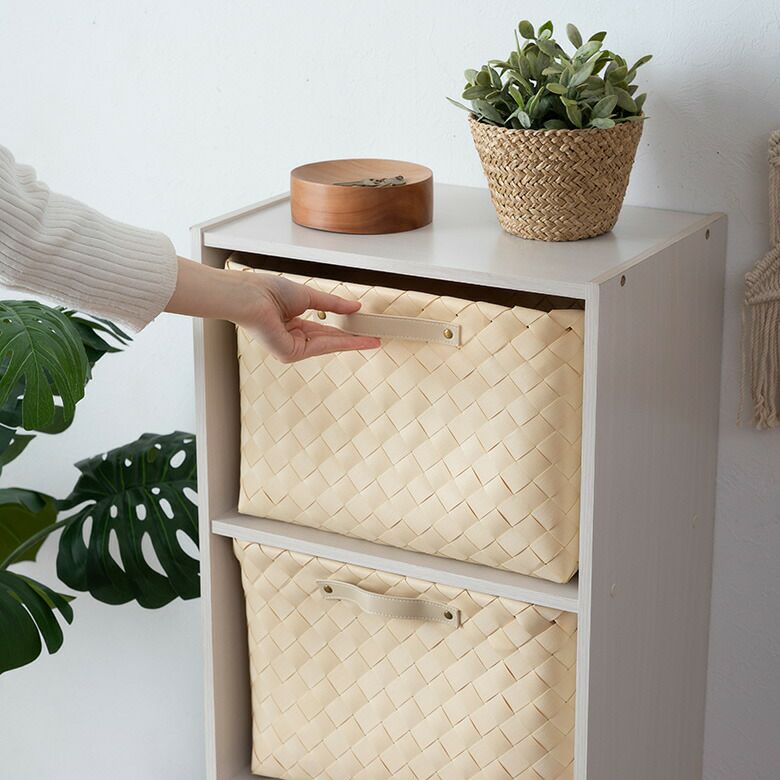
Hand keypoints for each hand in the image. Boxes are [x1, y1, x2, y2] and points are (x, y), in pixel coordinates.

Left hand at [165, 258, 380, 361]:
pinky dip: (340, 342)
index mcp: (292, 323)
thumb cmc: (269, 291)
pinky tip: (356, 340)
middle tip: (375, 339)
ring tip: (372, 340)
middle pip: (328, 340)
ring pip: (327, 344)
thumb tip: (355, 306)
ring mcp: (290, 348)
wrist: (251, 296)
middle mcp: (291, 338)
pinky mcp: (290, 354)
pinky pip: (320, 346)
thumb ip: (333, 304)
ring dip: (351, 342)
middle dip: (352, 340)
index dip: (343, 329)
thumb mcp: (309, 296)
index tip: (362, 330)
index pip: (323, 328)